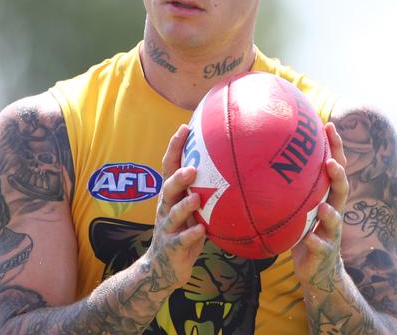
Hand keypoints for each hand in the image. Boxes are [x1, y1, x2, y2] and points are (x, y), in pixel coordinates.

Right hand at [143, 124, 206, 291]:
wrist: (162, 269)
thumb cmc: (183, 233)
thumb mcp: (192, 211)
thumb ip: (205, 193)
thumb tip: (234, 169)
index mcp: (171, 196)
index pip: (169, 166)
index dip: (175, 147)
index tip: (185, 128)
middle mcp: (166, 208)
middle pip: (168, 187)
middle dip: (178, 176)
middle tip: (192, 168)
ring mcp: (167, 228)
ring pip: (173, 213)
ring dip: (185, 205)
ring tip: (196, 197)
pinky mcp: (171, 247)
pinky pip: (181, 240)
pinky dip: (191, 235)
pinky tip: (202, 230)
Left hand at [292, 122, 348, 292]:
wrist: (319, 268)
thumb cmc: (304, 230)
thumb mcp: (298, 206)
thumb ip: (288, 186)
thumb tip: (260, 155)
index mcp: (327, 196)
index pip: (335, 167)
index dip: (335, 147)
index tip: (329, 125)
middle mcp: (333, 211)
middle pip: (342, 189)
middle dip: (338, 175)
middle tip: (331, 162)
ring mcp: (331, 232)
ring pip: (335, 220)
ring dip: (331, 213)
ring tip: (324, 208)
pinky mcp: (324, 252)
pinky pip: (320, 247)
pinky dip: (315, 242)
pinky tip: (310, 239)